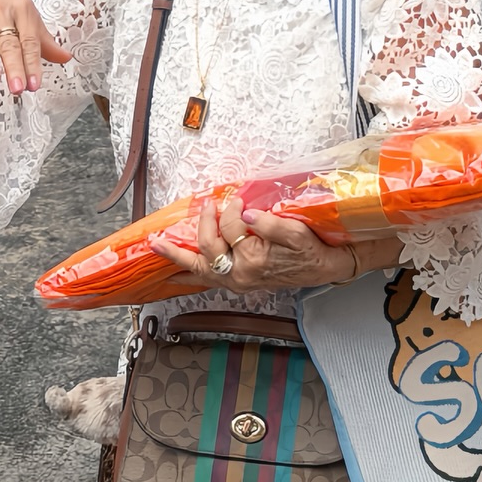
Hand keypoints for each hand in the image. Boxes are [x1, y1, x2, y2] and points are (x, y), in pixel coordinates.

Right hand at [0, 0, 71, 93]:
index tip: (34, 84)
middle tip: (17, 87)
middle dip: (14, 66)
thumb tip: (65, 57)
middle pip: (9, 44)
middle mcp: (3, 15)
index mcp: (23, 12)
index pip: (30, 41)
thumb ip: (43, 39)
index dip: (32, 64)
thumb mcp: (29, 12)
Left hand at [150, 194, 359, 292]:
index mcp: (253, 261)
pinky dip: (189, 274)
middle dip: (199, 229)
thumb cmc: (310, 250)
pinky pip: (206, 279)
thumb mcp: (295, 232)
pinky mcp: (237, 282)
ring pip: (199, 270)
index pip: (230, 228)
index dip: (231, 210)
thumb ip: (270, 223)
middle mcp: (240, 275)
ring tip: (159, 248)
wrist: (322, 268)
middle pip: (206, 251)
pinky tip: (177, 273)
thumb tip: (246, 214)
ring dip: (177, 259)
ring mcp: (236, 281)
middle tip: (199, 210)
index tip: (237, 199)